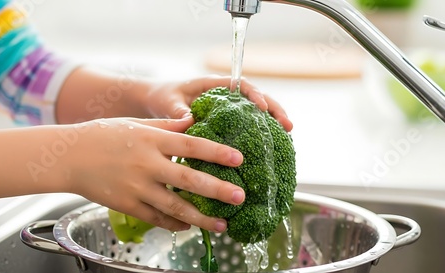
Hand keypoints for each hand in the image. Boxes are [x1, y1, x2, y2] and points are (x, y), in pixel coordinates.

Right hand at [62, 117, 245, 232]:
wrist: (69, 156)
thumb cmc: (104, 135)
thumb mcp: (138, 124)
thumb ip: (168, 126)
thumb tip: (195, 123)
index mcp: (152, 140)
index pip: (191, 146)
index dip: (217, 153)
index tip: (239, 159)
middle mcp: (147, 164)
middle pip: (188, 180)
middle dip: (218, 190)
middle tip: (240, 197)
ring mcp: (137, 188)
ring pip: (175, 207)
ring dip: (202, 218)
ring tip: (222, 224)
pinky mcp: (127, 205)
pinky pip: (157, 218)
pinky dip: (175, 224)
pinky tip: (190, 227)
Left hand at [144, 75, 293, 131]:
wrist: (156, 103)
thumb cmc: (162, 97)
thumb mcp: (168, 102)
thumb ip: (178, 111)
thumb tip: (190, 121)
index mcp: (213, 85)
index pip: (240, 86)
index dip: (254, 95)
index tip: (263, 108)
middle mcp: (225, 94)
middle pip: (256, 98)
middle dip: (274, 109)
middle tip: (288, 125)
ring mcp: (228, 108)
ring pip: (256, 112)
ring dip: (272, 121)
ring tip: (288, 133)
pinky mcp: (227, 121)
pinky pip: (248, 124)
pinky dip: (261, 131)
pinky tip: (272, 144)